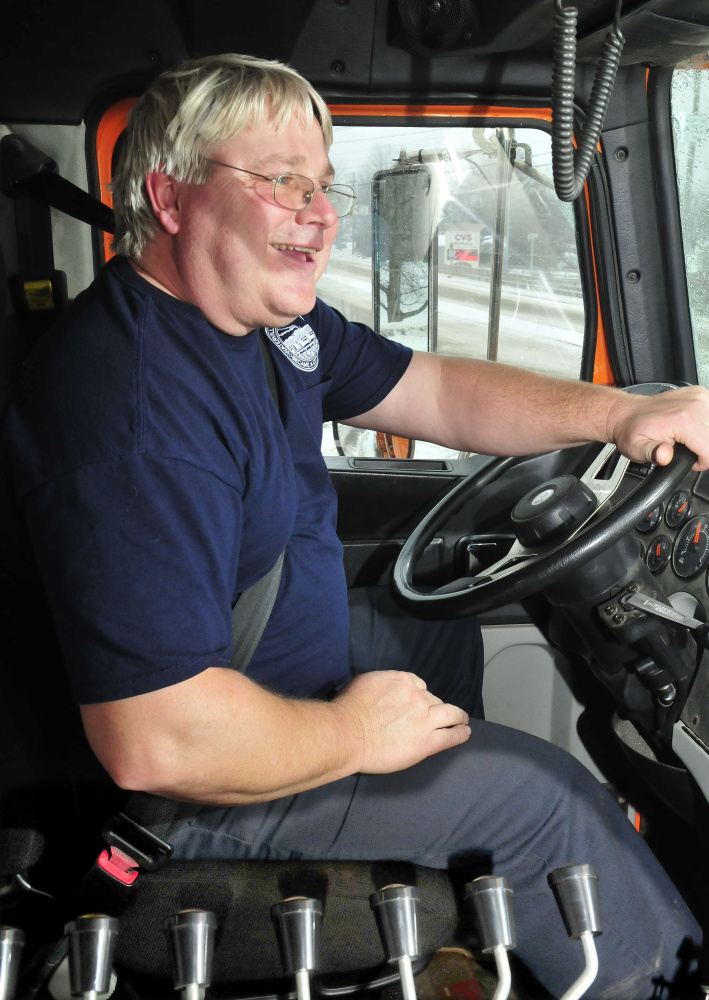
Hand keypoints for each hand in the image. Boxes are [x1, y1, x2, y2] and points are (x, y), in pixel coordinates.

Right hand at [335, 670, 469, 773]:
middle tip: (434, 716)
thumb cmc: (349, 707)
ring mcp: (425, 719)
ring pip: (450, 714)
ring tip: (463, 720)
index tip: (419, 702)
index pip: (419, 685)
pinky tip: (466, 732)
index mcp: (403, 681)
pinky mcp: (427, 742)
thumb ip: (382, 684)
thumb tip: (384, 690)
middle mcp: (417, 696)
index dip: (420, 695)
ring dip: (458, 716)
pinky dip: (460, 733)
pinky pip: (450, 736)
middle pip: (434, 699)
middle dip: (435, 707)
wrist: (348, 733)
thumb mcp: (365, 682)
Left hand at [606, 385, 708, 470]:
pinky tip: (689, 428)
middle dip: (703, 449)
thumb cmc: (632, 431)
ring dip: (704, 437)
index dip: (702, 461)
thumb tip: (665, 456)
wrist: (627, 413)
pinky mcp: (700, 394)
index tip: (689, 460)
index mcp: (683, 419)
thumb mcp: (637, 448)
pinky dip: (704, 425)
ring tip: (685, 439)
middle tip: (683, 449)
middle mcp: (694, 405)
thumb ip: (653, 454)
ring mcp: (699, 397)